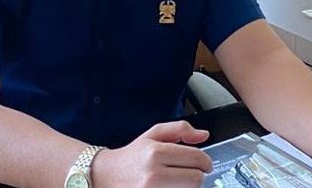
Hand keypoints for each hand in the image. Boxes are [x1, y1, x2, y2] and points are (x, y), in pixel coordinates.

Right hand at [92, 120, 212, 187]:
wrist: (106, 176)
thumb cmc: (132, 156)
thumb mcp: (152, 135)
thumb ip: (180, 129)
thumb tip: (203, 135)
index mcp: (155, 152)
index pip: (196, 159)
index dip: (205, 161)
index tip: (204, 163)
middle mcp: (153, 174)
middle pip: (196, 179)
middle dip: (196, 175)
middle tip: (188, 172)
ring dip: (186, 186)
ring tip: (175, 180)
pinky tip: (168, 186)